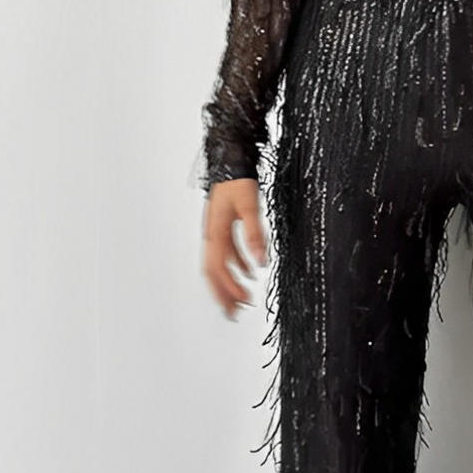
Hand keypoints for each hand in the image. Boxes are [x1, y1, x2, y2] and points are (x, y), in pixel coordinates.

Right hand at [203, 178, 266, 318]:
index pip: (219, 269)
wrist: (230, 158)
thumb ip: (255, 234)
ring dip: (229, 283)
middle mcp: (211, 235)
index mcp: (215, 233)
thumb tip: (260, 263)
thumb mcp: (249, 206)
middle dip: (222, 295)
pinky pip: (227, 253)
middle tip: (233, 314)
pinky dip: (236, 266)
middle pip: (213, 273)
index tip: (243, 301)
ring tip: (241, 300)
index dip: (229, 288)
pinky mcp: (223, 227)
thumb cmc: (236, 179)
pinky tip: (249, 272)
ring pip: (218, 265)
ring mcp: (215, 232)